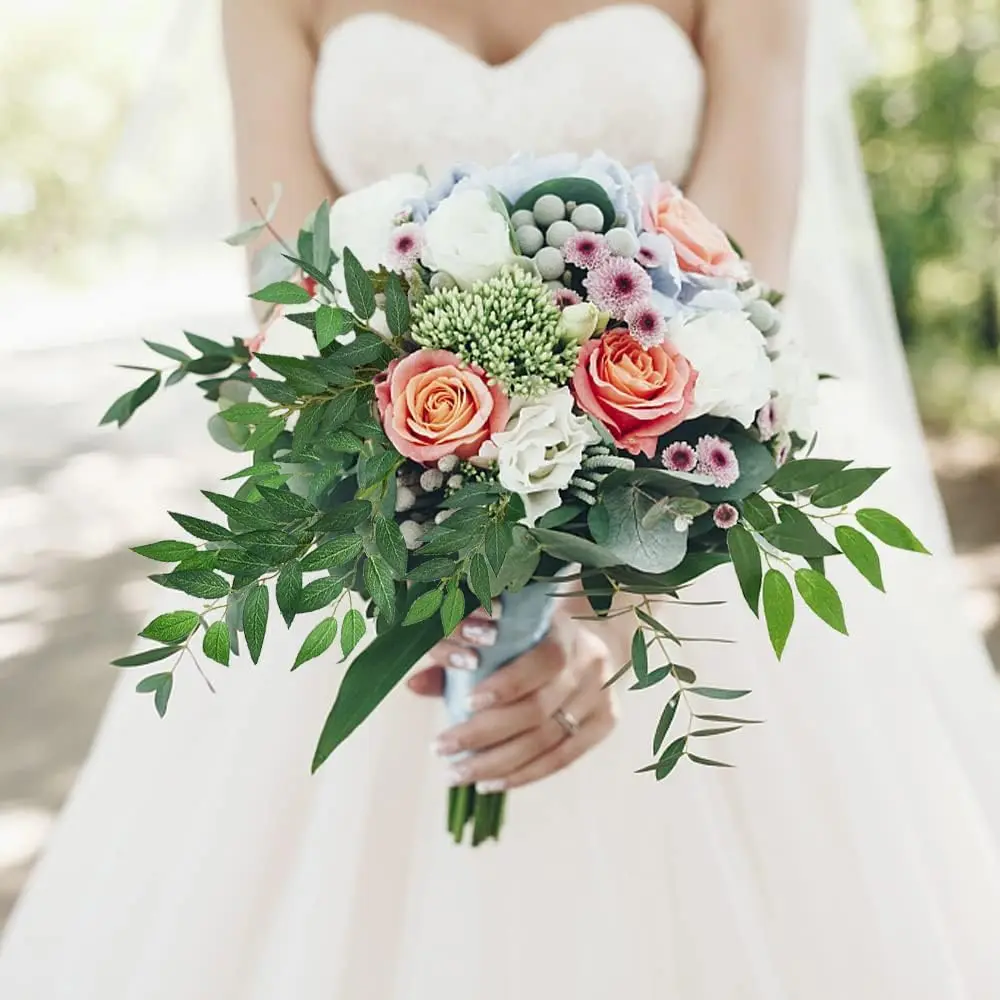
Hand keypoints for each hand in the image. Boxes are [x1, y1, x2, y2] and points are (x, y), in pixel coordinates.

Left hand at [406, 607, 618, 791]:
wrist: (598, 638)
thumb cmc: (535, 636)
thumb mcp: (506, 634)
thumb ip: (461, 658)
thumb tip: (414, 684)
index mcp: (567, 633)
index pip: (542, 662)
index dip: (505, 686)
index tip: (464, 704)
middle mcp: (591, 665)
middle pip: (538, 710)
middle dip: (484, 734)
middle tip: (442, 749)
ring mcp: (602, 698)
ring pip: (547, 741)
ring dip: (497, 764)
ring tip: (458, 773)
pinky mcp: (606, 724)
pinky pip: (562, 759)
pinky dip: (523, 775)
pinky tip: (491, 783)